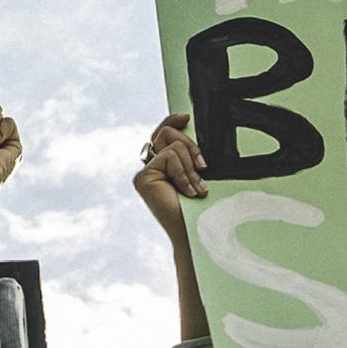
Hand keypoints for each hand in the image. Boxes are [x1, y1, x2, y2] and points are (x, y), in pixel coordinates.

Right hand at [134, 112, 206, 234]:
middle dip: (190, 147)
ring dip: (190, 167)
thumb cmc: (200, 205)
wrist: (195, 230)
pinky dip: (184, 173)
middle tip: (203, 168)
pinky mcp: (143, 177)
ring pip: (172, 145)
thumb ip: (188, 153)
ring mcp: (144, 173)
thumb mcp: (196, 172)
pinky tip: (187, 191)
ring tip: (197, 188)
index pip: (162, 133)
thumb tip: (188, 126)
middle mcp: (149, 167)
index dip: (171, 121)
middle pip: (166, 132)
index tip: (186, 117)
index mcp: (161, 165)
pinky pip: (170, 157)